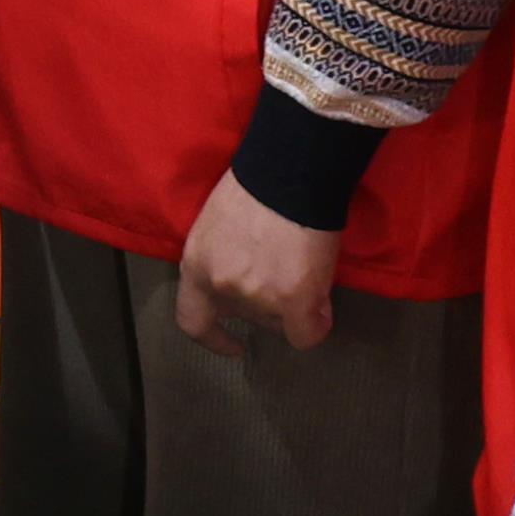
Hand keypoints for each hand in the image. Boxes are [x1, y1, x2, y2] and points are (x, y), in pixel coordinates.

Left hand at [171, 173, 341, 354]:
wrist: (291, 172)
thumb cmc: (257, 187)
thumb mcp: (219, 226)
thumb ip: (224, 259)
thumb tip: (249, 278)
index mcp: (196, 266)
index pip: (193, 320)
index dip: (213, 338)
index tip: (232, 343)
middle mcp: (221, 286)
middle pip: (248, 317)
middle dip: (269, 305)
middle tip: (289, 277)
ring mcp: (255, 296)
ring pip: (279, 322)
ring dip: (295, 306)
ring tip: (306, 270)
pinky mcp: (291, 300)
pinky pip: (306, 332)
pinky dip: (317, 322)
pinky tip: (321, 304)